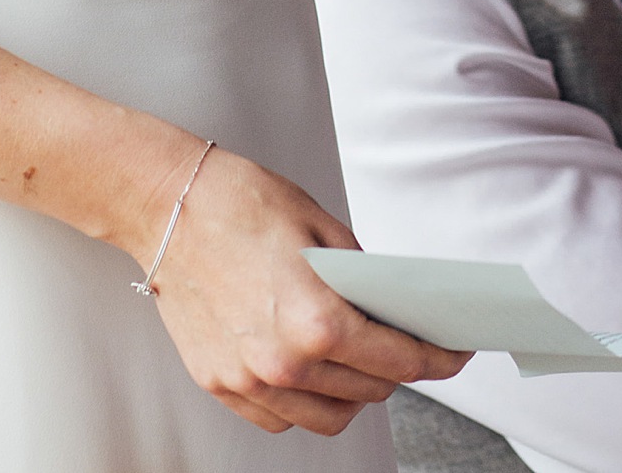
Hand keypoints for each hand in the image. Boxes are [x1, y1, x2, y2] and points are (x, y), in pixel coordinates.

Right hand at [144, 147, 470, 435]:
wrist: (168, 205)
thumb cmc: (240, 203)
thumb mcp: (322, 226)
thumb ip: (362, 278)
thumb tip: (392, 309)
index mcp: (316, 320)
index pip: (399, 360)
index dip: (438, 360)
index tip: (454, 355)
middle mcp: (284, 362)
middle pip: (369, 391)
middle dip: (397, 370)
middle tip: (404, 344)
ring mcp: (248, 379)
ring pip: (328, 417)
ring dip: (354, 394)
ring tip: (358, 362)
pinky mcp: (220, 383)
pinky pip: (281, 418)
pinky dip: (304, 402)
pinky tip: (309, 370)